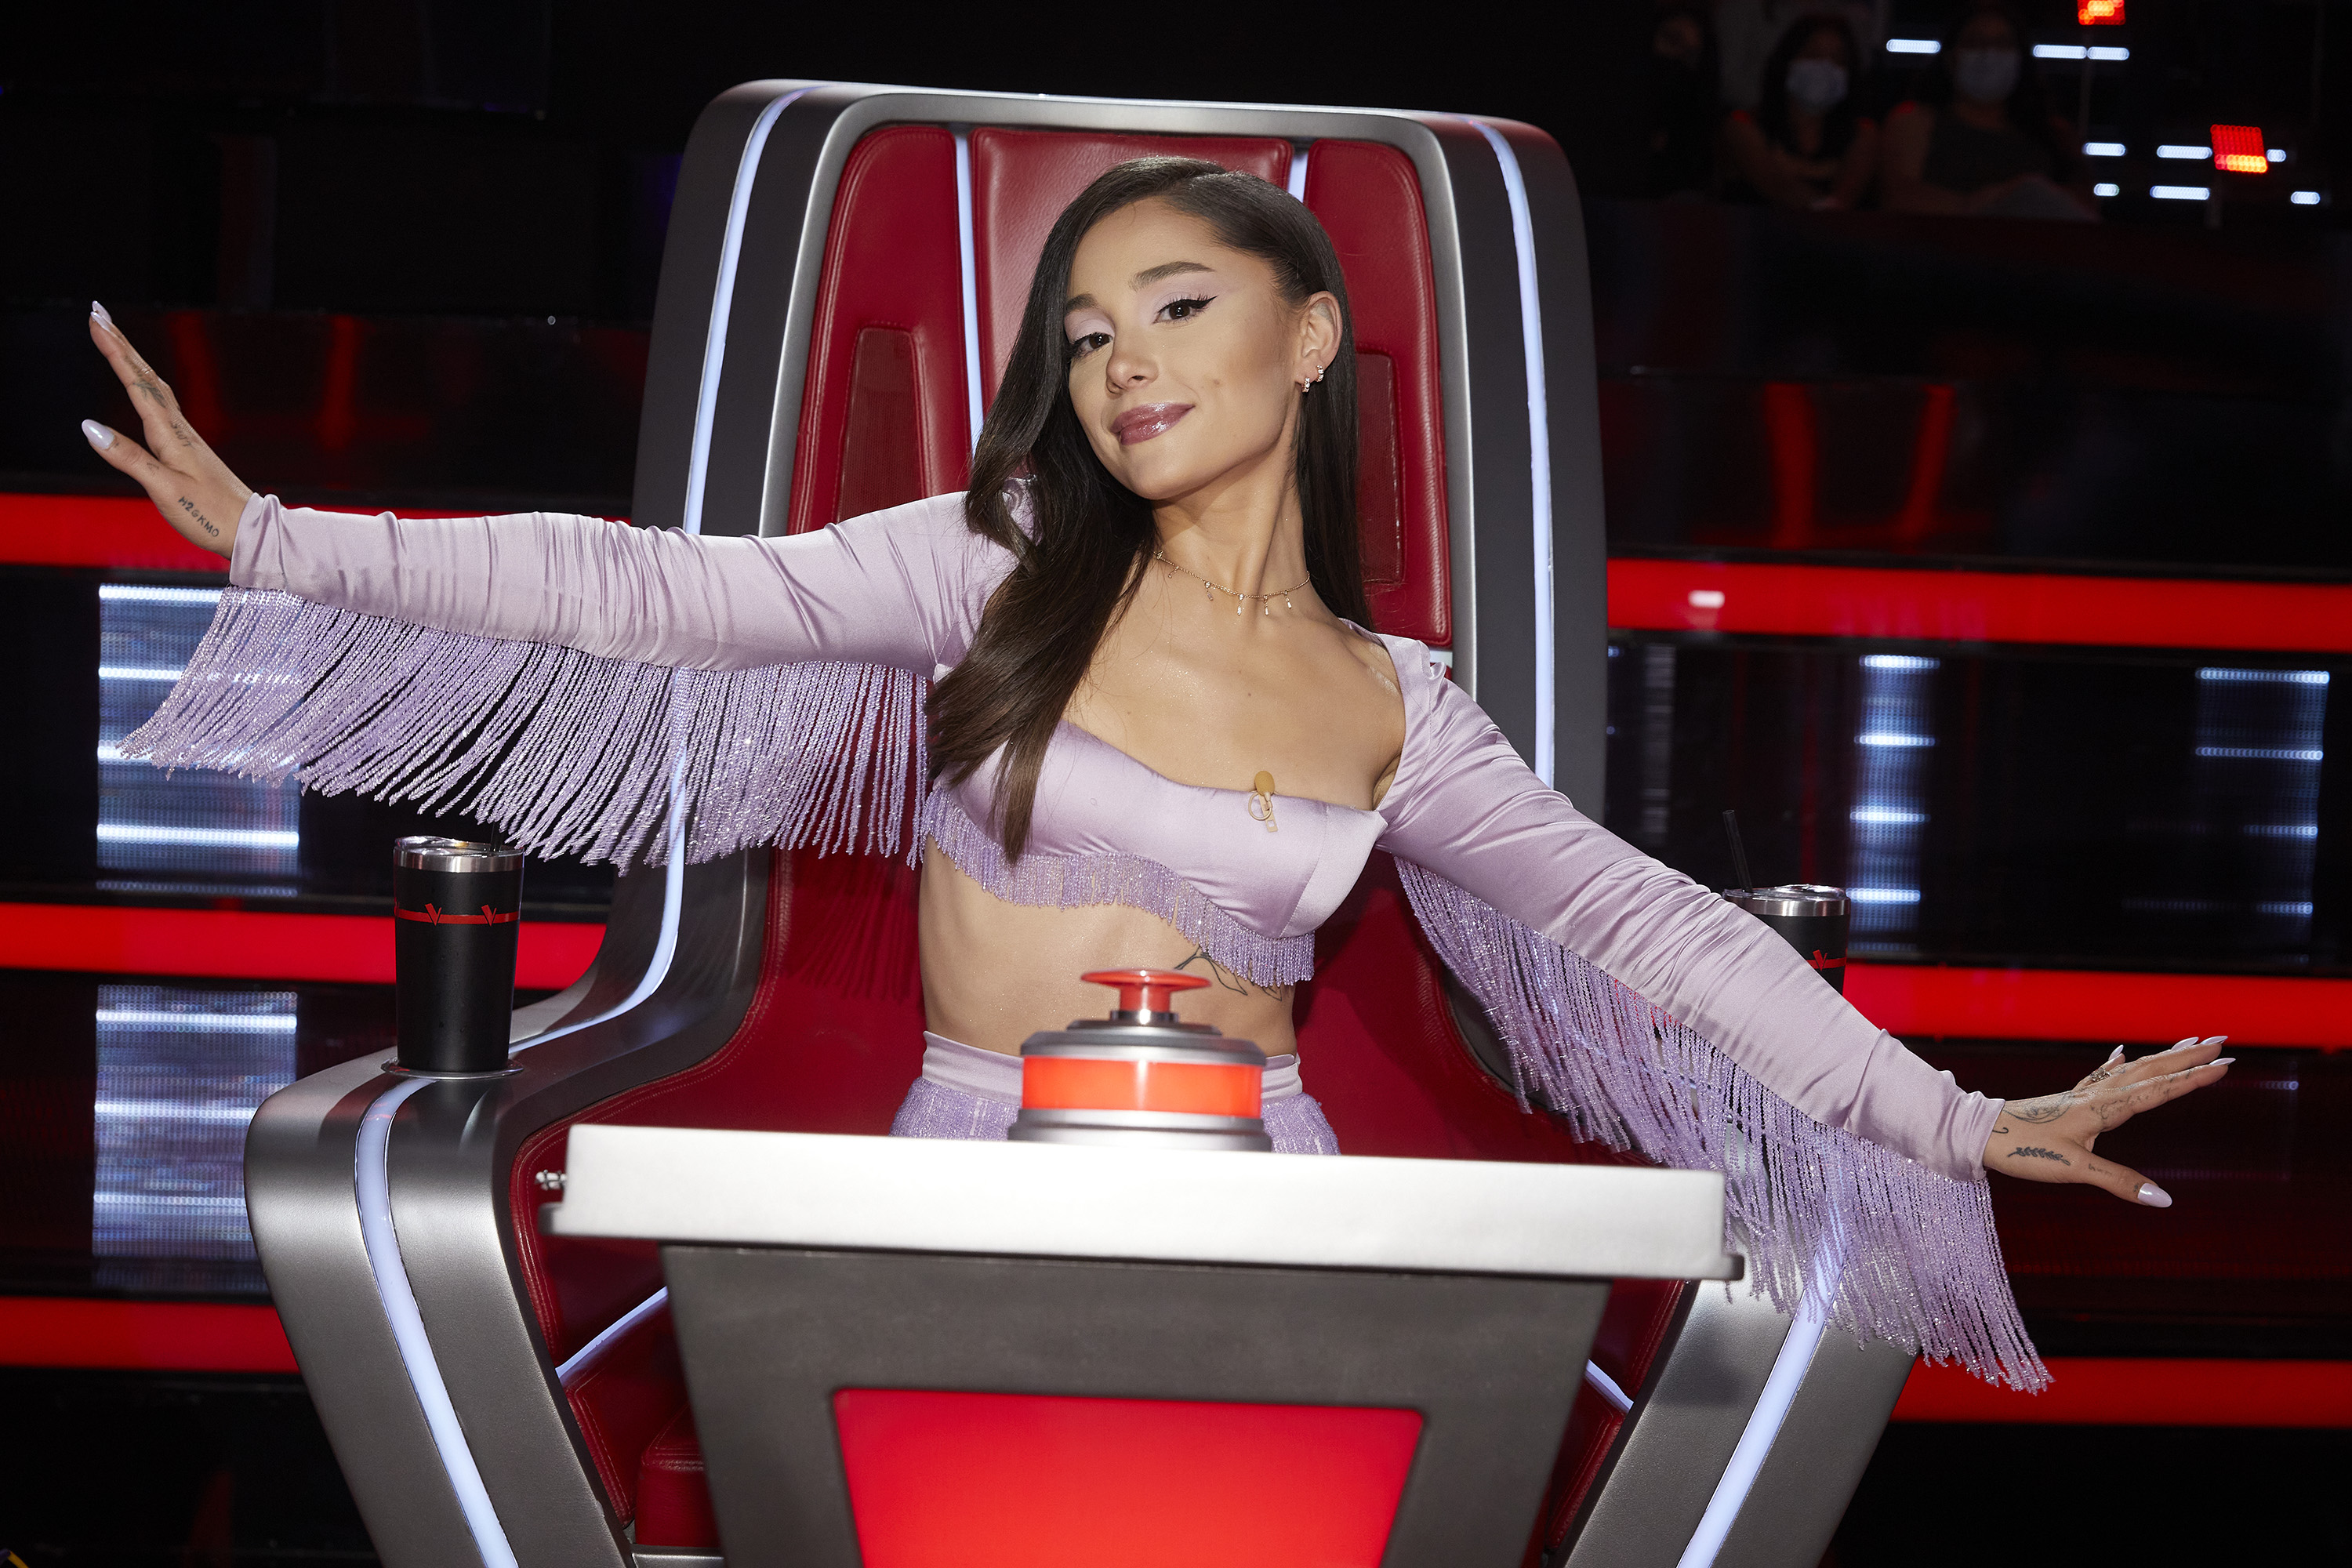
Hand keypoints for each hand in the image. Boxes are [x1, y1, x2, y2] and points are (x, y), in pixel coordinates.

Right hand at [80, 302, 252, 558]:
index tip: (97, 320)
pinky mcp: (189, 448)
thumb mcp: (163, 489)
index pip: (136, 384)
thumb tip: (89, 426)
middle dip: (121, 344)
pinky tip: (144, 386)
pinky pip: (161, 405)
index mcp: (169, 435)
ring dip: (132, 360)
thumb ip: (127, 457)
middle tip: (99, 314)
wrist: (249, 531)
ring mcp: (185, 437)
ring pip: (154, 387)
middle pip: (145, 377)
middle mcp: (178, 429)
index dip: (115, 351)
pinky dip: (146, 385)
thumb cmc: (209, 514)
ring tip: (114, 339)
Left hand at [1982, 1036, 2230, 1205]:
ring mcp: (2083, 1095)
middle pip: (2150, 1070)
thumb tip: (2164, 1200)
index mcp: (2104, 1108)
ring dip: (2162, 1056)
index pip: (2159, 1089)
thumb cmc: (2023, 1150)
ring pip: (2132, 1068)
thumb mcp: (2073, 1170)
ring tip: (2189, 1043)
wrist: (1980, 1132)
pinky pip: (2103, 1075)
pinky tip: (2122, 1053)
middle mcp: (2097, 1095)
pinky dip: (2120, 1063)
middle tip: (2222, 1041)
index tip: (2227, 1064)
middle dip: (2187, 1057)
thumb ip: (2119, 1182)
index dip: (2193, 1078)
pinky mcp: (2068, 1099)